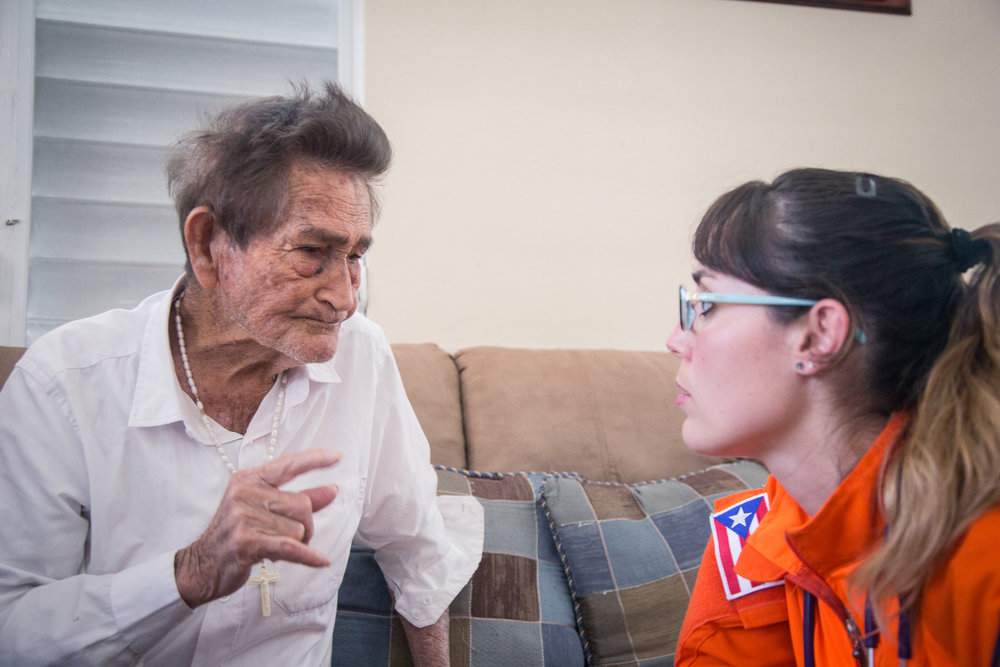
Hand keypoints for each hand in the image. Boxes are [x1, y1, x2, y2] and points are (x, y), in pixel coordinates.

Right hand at [174, 448, 340, 607]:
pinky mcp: (246, 542)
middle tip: (293, 537)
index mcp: (249, 480)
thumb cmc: (236, 534)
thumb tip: (332, 489)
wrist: (201, 564)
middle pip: (301, 505)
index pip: (288, 465)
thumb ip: (300, 498)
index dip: (314, 460)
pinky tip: (321, 560)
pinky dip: (308, 556)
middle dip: (306, 525)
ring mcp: (244, 517)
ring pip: (297, 529)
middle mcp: (245, 493)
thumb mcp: (264, 510)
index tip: (337, 457)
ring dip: (296, 543)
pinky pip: (289, 547)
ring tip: (277, 547)